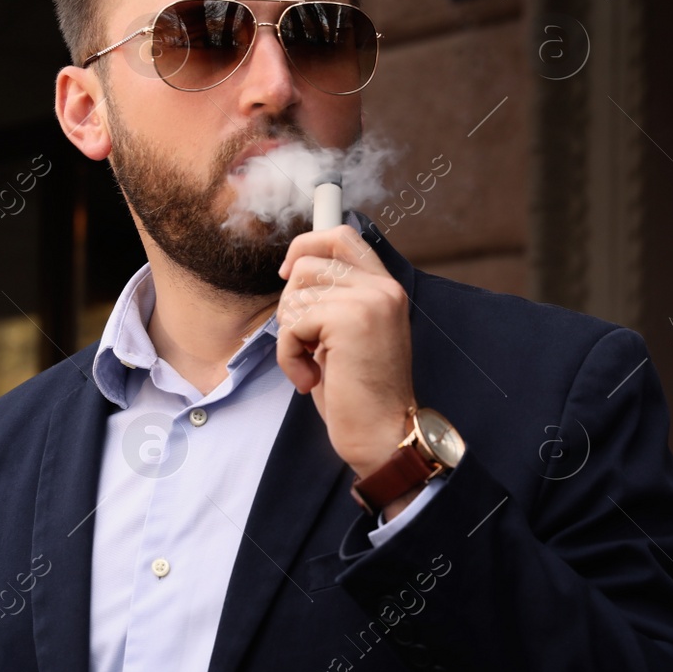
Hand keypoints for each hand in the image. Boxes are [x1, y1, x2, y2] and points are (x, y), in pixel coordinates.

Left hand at [276, 225, 415, 479]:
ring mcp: (370, 301)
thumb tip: (294, 269)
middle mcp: (383, 288)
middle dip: (291, 299)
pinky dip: (289, 354)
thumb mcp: (348, 336)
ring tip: (312, 364)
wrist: (383, 435)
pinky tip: (311, 378)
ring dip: (290, 333)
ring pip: (296, 291)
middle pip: (310, 259)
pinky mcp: (351, 319)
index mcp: (385, 289)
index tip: (287, 272)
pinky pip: (293, 322)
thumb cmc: (359, 394)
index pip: (342, 236)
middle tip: (304, 339)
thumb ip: (335, 299)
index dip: (306, 245)